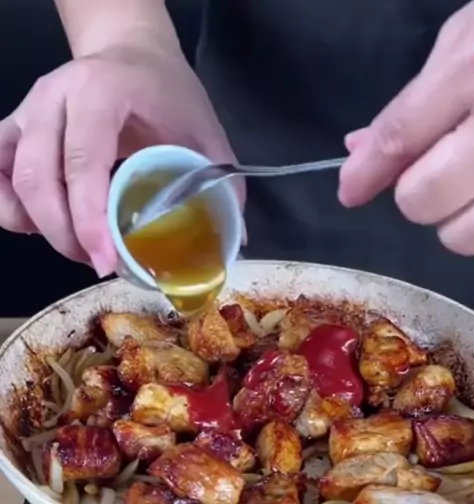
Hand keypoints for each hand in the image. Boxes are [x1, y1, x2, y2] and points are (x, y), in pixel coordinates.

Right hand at [0, 44, 236, 275]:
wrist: (130, 53)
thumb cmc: (166, 94)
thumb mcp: (203, 133)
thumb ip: (219, 186)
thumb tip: (233, 245)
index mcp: (100, 92)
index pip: (82, 162)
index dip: (90, 219)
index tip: (107, 262)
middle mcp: (53, 98)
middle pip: (37, 178)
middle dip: (66, 236)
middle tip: (100, 262)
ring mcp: (27, 113)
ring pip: (11, 180)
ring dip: (40, 227)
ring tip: (79, 247)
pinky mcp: (14, 130)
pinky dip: (11, 210)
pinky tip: (42, 227)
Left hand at [339, 0, 473, 255]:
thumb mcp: (470, 38)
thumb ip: (415, 99)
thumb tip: (359, 150)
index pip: (402, 136)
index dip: (367, 173)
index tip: (350, 192)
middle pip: (424, 197)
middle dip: (418, 192)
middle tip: (441, 170)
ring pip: (464, 234)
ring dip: (458, 220)